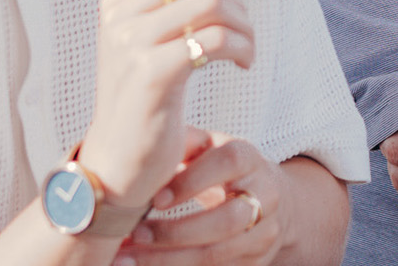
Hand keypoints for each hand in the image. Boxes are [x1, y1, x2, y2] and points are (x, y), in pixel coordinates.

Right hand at [79, 0, 256, 206]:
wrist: (120, 160)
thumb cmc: (138, 96)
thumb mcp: (139, 35)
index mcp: (116, 2)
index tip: (230, 15)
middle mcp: (118, 18)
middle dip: (236, 2)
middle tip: (245, 35)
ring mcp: (131, 45)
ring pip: (212, 4)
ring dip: (245, 28)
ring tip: (246, 53)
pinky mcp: (151, 75)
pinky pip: (213, 39)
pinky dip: (241, 49)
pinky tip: (243, 65)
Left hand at [124, 128, 285, 263]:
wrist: (268, 197)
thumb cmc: (222, 168)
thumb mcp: (210, 148)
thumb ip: (185, 144)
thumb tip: (147, 146)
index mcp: (250, 159)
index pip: (228, 164)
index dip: (192, 182)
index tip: (156, 200)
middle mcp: (266, 195)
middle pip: (226, 220)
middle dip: (176, 232)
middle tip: (136, 235)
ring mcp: (264, 232)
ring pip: (217, 253)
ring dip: (169, 259)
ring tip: (128, 258)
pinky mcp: (256, 260)